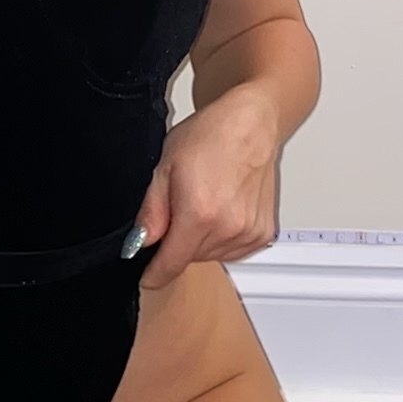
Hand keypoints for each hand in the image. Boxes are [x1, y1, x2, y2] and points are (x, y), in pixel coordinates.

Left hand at [127, 83, 282, 290]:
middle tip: (179, 208)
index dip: (154, 273)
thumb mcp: (164, 168)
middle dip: (177, 243)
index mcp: (199, 214)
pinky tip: (221, 211)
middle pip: (190, 260)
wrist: (250, 125)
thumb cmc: (210, 137)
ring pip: (211, 257)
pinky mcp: (262, 233)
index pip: (171, 265)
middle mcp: (228, 228)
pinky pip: (232, 251)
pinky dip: (222, 239)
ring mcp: (248, 232)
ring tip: (204, 203)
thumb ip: (151, 212)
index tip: (147, 276)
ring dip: (200, 242)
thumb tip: (139, 244)